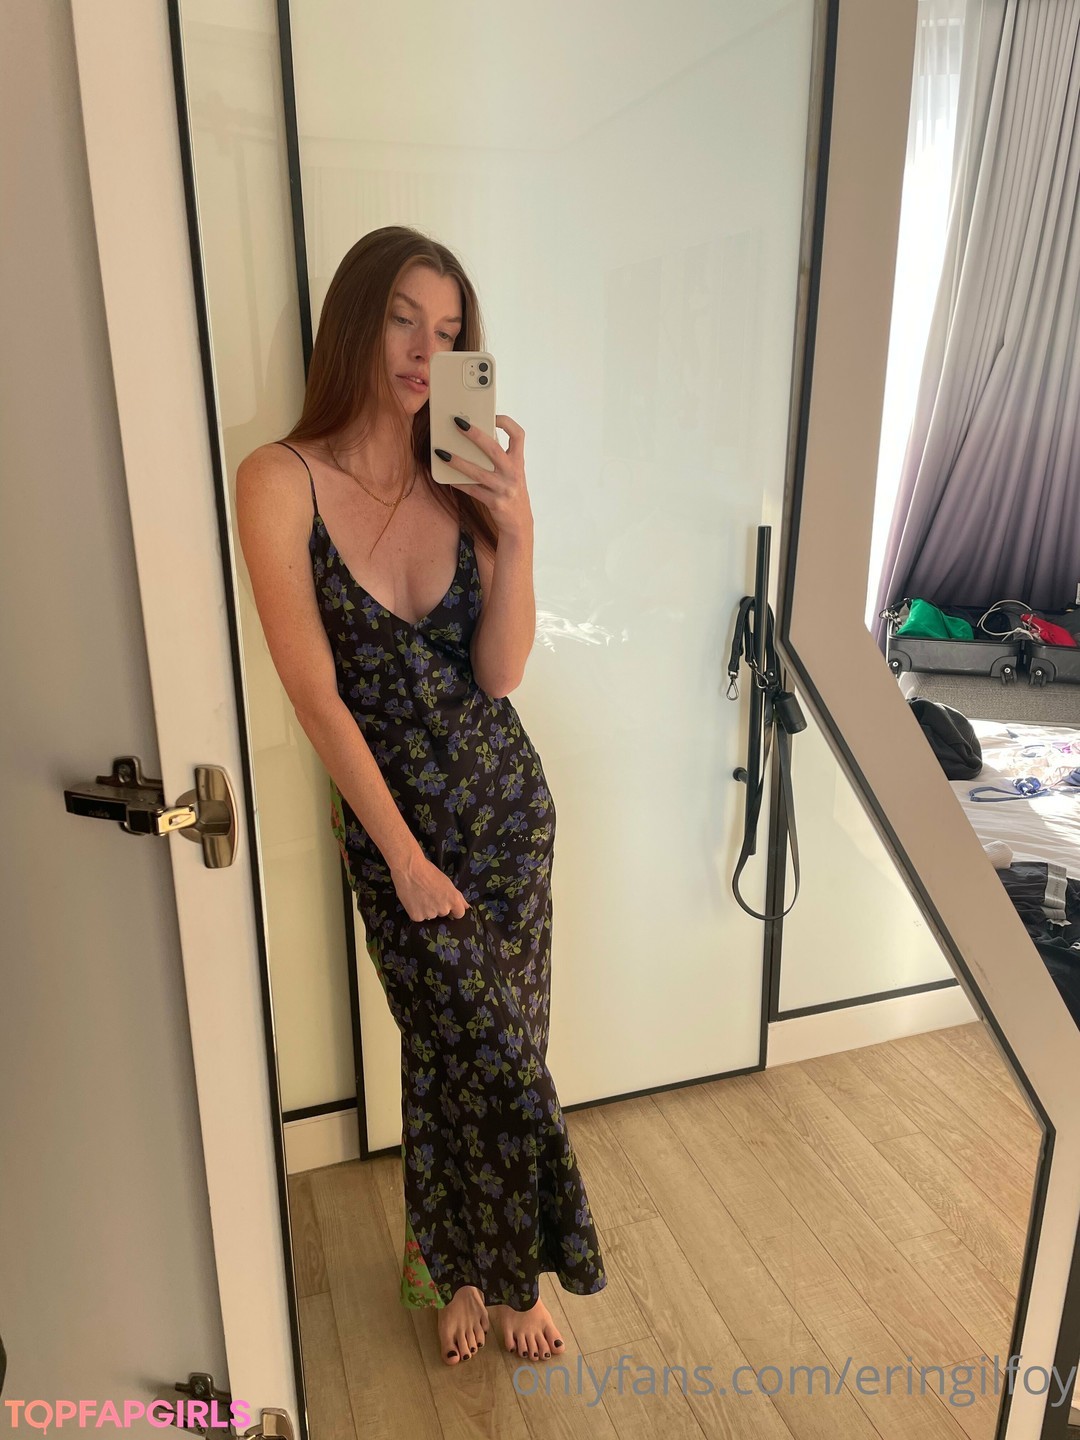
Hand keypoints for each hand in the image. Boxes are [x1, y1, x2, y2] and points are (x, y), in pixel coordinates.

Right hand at [389, 851, 470, 921]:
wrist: (409, 869)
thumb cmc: (429, 871)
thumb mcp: (447, 882)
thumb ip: (458, 897)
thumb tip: (467, 907)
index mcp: (453, 900)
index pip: (459, 914)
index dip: (454, 909)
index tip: (447, 904)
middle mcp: (443, 909)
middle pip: (443, 913)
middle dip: (439, 906)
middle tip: (430, 894)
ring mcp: (430, 914)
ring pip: (431, 915)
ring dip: (427, 909)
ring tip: (420, 895)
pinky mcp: (417, 917)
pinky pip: (419, 917)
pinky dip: (416, 911)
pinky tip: (413, 900)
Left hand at [439, 413, 532, 541]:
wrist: (519, 523)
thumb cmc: (511, 493)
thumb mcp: (512, 473)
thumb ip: (499, 458)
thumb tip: (475, 439)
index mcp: (518, 462)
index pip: (518, 436)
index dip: (506, 423)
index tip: (492, 415)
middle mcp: (513, 474)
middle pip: (494, 450)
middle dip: (475, 435)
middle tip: (458, 423)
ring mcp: (504, 489)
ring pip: (478, 472)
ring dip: (458, 461)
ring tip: (441, 452)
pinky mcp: (495, 503)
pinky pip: (472, 490)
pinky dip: (458, 483)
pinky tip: (447, 476)